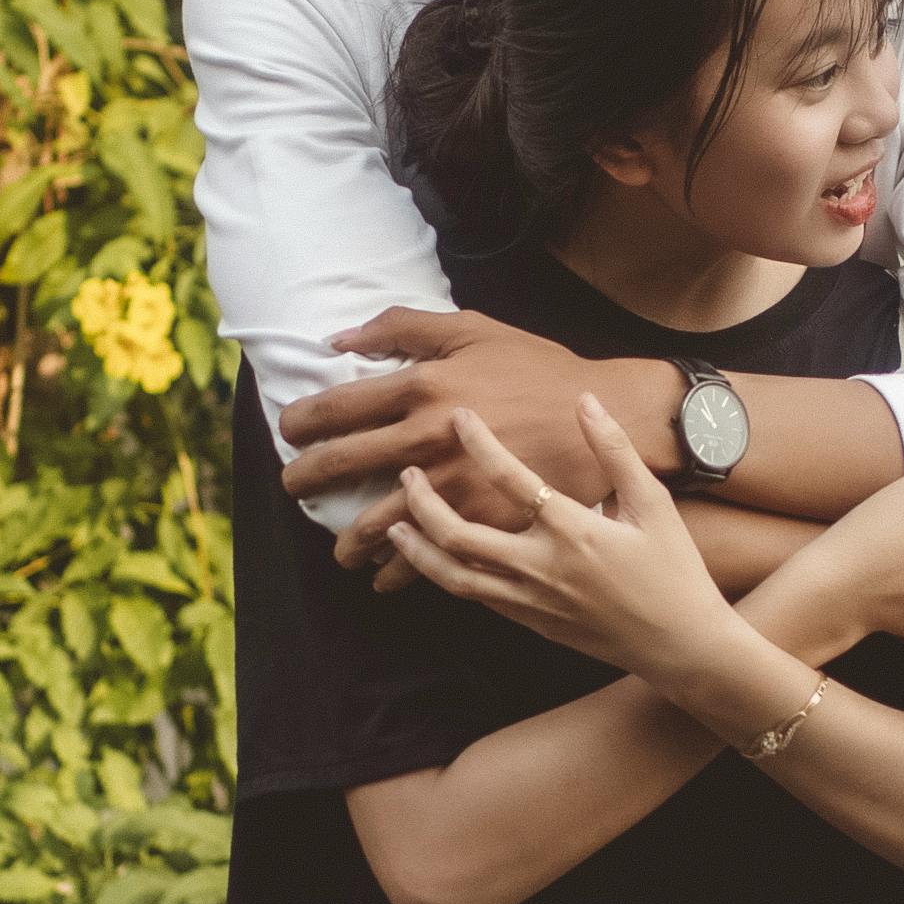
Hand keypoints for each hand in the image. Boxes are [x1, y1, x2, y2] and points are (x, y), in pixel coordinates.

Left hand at [287, 312, 674, 555]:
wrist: (613, 414)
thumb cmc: (543, 369)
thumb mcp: (475, 329)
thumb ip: (404, 326)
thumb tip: (338, 338)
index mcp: (425, 386)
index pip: (339, 407)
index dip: (303, 422)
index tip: (289, 432)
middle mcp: (428, 438)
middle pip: (344, 466)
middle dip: (306, 480)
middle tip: (293, 487)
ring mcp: (454, 485)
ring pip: (377, 522)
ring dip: (349, 540)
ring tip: (342, 549)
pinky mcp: (484, 523)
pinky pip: (428, 559)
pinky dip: (400, 572)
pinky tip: (387, 577)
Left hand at [385, 400, 733, 687]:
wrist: (680, 645)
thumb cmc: (673, 571)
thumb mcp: (653, 503)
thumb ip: (615, 450)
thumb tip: (586, 400)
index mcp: (573, 531)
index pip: (511, 479)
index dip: (479, 444)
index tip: (458, 417)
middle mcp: (541, 568)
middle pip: (458, 537)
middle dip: (422, 504)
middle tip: (406, 475)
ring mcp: (530, 601)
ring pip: (453, 578)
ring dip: (417, 550)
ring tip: (394, 525)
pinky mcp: (529, 622)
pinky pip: (475, 598)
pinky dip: (445, 577)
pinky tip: (434, 559)